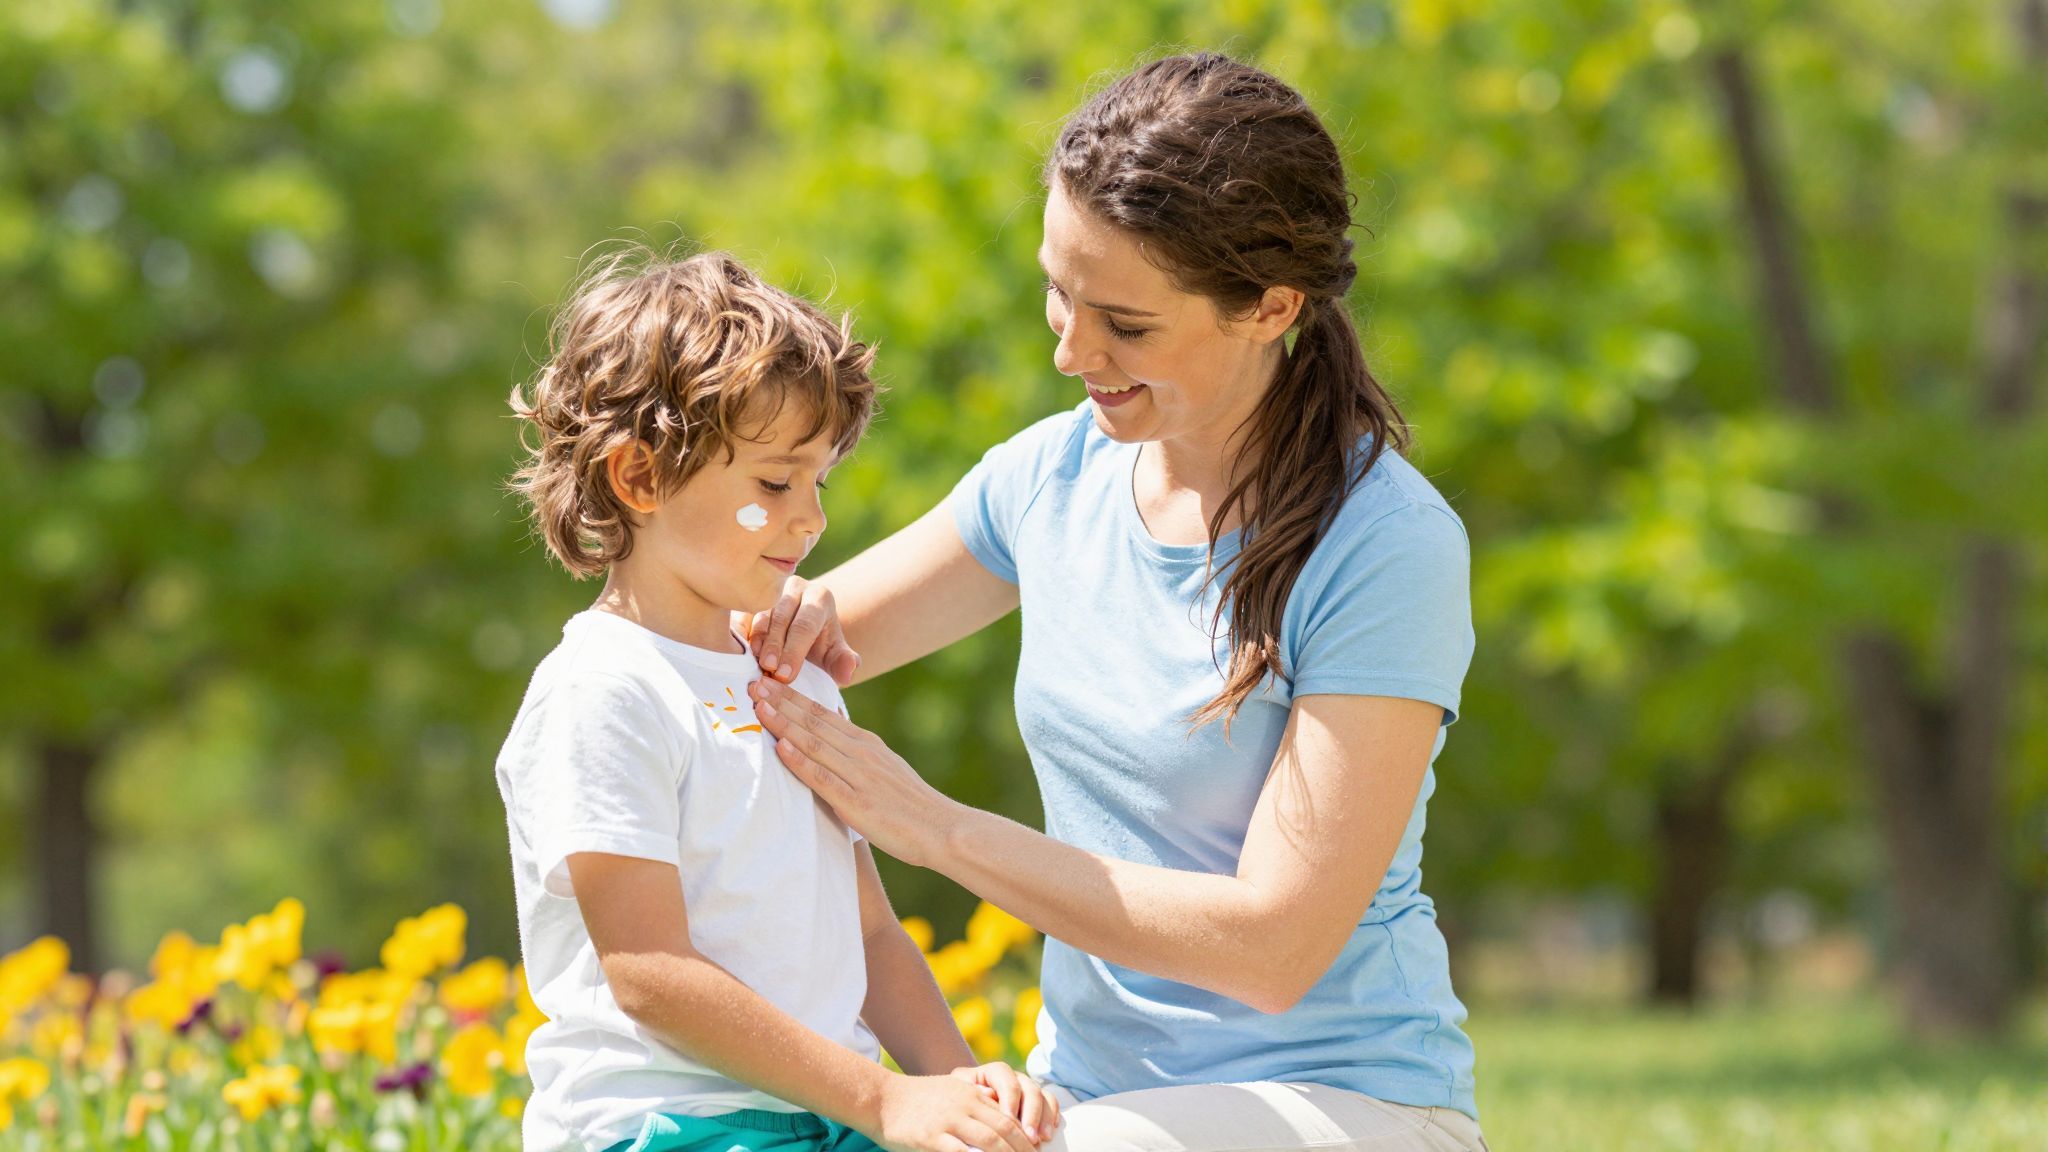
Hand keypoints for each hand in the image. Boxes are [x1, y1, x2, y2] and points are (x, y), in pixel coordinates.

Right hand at [740, 575, 859, 685]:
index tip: (786, 675)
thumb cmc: (819, 645)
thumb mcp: (833, 654)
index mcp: (819, 597)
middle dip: (775, 645)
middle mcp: (794, 587)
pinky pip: (742, 614)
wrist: (802, 632)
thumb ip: (843, 662)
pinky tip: (740, 653)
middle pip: (782, 616)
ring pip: (761, 614)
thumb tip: (849, 671)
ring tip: (756, 663)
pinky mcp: (750, 598)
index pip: (806, 624)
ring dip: (757, 640)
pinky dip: (740, 633)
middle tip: (769, 670)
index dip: (795, 650)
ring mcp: (770, 590)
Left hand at [748, 677, 951, 867]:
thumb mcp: (886, 768)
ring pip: (815, 744)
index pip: (823, 715)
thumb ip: (859, 753)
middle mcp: (862, 753)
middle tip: (753, 684)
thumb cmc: (912, 806)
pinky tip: (782, 748)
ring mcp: (859, 776)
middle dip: (781, 702)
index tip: (768, 684)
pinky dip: (801, 762)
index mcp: (867, 744)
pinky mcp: (857, 803)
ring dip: (784, 724)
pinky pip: (824, 779)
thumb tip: (834, 734)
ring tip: (759, 708)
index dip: (793, 698)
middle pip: (814, 722)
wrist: (943, 829)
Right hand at [872, 1072, 1038, 1151]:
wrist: (881, 1098)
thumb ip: (974, 1099)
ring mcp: (948, 1121)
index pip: (1008, 1116)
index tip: (1035, 1151)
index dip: (1025, 1136)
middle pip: (1004, 1129)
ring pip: (989, 1141)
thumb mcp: (950, 1090)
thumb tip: (997, 1106)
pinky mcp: (931, 1137)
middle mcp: (964, 1105)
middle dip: (1024, 1150)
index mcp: (972, 1094)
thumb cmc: (916, 1099)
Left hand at [950, 1063, 1059, 1143]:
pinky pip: (1050, 1102)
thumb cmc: (957, 1103)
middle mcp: (1012, 1077)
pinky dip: (1052, 1116)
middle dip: (1031, 1113)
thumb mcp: (959, 1095)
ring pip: (1042, 1095)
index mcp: (992, 1072)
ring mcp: (1026, 1088)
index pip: (1006, 1079)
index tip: (1009, 1120)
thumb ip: (971, 1092)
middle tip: (1030, 1136)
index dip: (1010, 1098)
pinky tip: (1049, 1133)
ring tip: (1042, 1138)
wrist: (960, 1109)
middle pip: (1028, 1088)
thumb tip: (989, 1094)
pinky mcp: (1036, 1100)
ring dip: (1043, 1118)